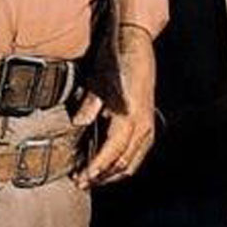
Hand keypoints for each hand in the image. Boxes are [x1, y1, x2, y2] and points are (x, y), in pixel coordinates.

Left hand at [72, 25, 155, 187]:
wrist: (136, 44)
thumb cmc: (115, 60)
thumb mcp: (97, 81)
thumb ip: (89, 105)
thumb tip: (78, 123)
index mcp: (128, 117)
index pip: (110, 153)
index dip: (94, 169)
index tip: (79, 178)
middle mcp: (142, 126)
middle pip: (122, 164)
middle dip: (101, 177)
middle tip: (80, 182)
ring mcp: (148, 126)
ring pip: (132, 163)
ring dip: (112, 174)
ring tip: (91, 178)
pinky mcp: (148, 124)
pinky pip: (137, 154)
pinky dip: (122, 164)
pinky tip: (107, 165)